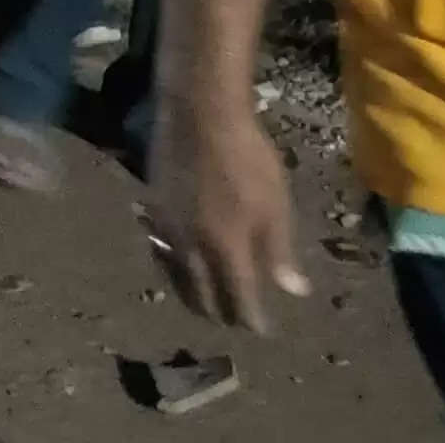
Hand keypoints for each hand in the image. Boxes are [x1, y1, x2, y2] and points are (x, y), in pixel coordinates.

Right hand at [150, 105, 309, 333]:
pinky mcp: (151, 207)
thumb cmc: (248, 158)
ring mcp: (166, 228)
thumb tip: (293, 291)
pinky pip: (161, 248)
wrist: (199, 114)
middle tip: (230, 319)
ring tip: (202, 297)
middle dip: (217, 311)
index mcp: (226, 248)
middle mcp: (191, 246)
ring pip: (175, 274)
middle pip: (200, 293)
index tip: (260, 329)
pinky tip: (180, 258)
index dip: (250, 317)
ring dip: (191, 291)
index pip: (238, 297)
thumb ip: (279, 251)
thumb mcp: (276, 204)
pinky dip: (174, 263)